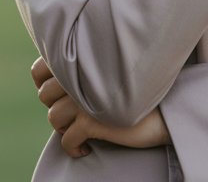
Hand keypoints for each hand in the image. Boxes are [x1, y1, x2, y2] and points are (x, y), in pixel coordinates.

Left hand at [31, 57, 170, 157]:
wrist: (168, 106)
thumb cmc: (140, 88)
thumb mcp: (108, 71)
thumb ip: (85, 70)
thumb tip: (57, 85)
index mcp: (81, 58)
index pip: (39, 69)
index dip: (42, 83)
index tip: (57, 95)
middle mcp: (79, 75)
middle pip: (44, 95)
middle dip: (56, 108)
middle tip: (74, 116)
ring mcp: (85, 98)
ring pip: (54, 117)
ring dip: (64, 128)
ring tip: (81, 132)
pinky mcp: (92, 121)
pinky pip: (67, 140)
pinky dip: (72, 148)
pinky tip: (85, 148)